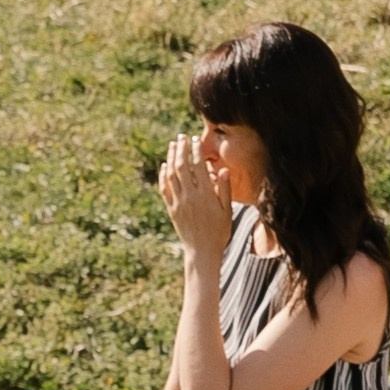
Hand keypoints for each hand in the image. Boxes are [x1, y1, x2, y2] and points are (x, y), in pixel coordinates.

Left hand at [159, 132, 232, 258]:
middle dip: (181, 149)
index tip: (195, 140)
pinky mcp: (171, 209)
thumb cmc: (219, 232)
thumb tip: (222, 169)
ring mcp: (178, 202)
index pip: (198, 166)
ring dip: (171, 158)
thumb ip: (224, 189)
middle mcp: (189, 196)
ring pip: (171, 175)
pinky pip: (164, 188)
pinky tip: (164, 166)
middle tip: (181, 137)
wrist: (202, 252)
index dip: (196, 151)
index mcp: (205, 195)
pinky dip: (163, 175)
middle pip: (181, 166)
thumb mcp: (226, 211)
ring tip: (172, 146)